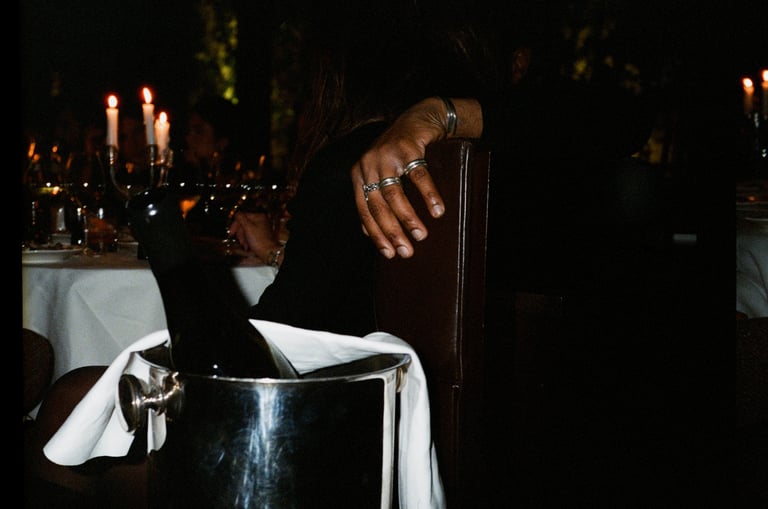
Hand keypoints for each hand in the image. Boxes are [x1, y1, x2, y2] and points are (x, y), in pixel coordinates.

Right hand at [228, 211, 279, 262]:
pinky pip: (250, 235)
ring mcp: (261, 228)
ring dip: (243, 238)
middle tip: (240, 241)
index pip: (243, 216)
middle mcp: (261, 221)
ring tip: (244, 245)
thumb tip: (236, 214)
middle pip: (244, 224)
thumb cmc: (259, 240)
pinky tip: (247, 246)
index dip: (235, 225)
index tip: (231, 233)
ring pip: (246, 230)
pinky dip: (247, 240)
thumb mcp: (248, 227)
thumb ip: (241, 218)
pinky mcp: (261, 235)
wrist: (269, 253)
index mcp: (259, 216)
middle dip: (240, 233)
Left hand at [351, 97, 481, 258]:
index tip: (390, 254)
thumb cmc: (396, 153)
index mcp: (359, 175)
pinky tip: (438, 211)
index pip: (365, 211)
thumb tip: (367, 232)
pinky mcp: (407, 147)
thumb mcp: (378, 174)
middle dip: (393, 232)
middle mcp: (368, 165)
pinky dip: (429, 196)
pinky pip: (419, 176)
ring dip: (409, 218)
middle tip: (407, 251)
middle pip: (379, 206)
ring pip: (395, 194)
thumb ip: (372, 199)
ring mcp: (386, 155)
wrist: (416, 119)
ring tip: (422, 235)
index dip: (377, 234)